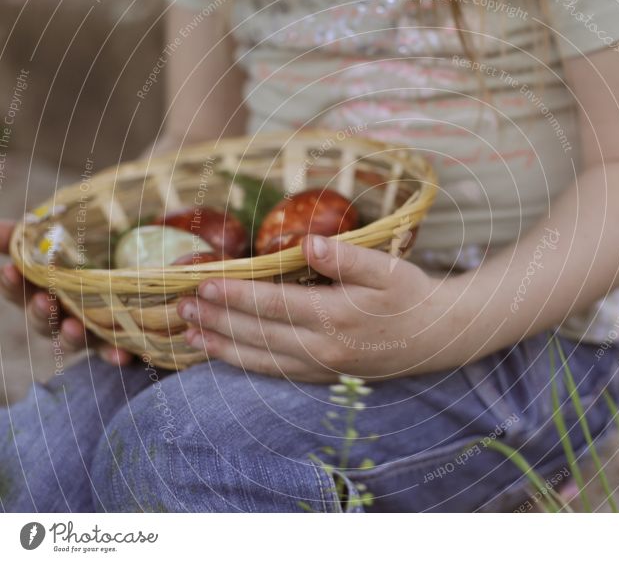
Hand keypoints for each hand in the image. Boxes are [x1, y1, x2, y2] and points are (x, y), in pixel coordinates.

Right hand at [0, 219, 132, 364]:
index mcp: (46, 287)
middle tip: (43, 301)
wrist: (142, 269)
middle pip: (41, 320)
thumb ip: (32, 233)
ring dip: (71, 336)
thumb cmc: (96, 249)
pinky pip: (113, 351)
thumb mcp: (67, 233)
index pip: (19, 290)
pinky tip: (123, 356)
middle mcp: (63, 312)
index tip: (10, 271)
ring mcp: (89, 329)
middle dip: (39, 312)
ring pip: (73, 340)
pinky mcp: (118, 339)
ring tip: (74, 328)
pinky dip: (114, 355)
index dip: (12, 284)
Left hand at [177, 235, 467, 381]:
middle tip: (181, 306)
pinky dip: (244, 364)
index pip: (273, 304)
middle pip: (258, 334)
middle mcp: (323, 348)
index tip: (203, 282)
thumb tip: (308, 244)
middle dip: (218, 320)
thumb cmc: (411, 295)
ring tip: (189, 334)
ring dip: (222, 346)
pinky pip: (276, 372)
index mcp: (335, 316)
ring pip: (261, 359)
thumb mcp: (387, 268)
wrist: (436, 337)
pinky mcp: (324, 376)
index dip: (236, 294)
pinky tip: (224, 354)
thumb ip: (347, 257)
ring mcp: (322, 367)